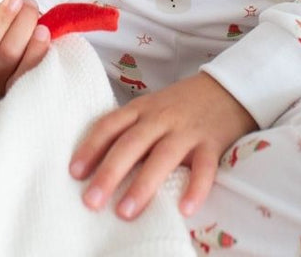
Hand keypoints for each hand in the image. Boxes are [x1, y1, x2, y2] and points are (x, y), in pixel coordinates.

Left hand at [69, 71, 255, 220]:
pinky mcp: (211, 143)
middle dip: (109, 172)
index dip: (91, 148)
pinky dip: (195, 188)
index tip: (74, 173)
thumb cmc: (181, 105)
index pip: (110, 125)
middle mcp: (161, 117)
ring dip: (142, 185)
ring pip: (162, 156)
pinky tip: (184, 210)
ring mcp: (186, 130)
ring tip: (125, 212)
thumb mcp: (152, 108)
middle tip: (90, 201)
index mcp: (142, 108)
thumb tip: (98, 164)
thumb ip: (131, 130)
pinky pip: (204, 168)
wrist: (226, 88)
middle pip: (131, 143)